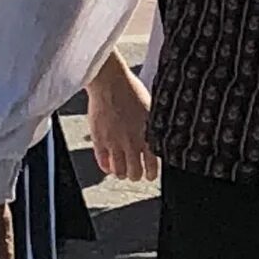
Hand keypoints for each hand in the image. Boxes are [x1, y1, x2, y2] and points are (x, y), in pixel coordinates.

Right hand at [84, 56, 156, 181]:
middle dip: (136, 175)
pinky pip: (102, 162)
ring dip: (121, 173)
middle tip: (136, 173)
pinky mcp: (99, 140)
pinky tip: (109, 165)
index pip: (152, 165)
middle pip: (134, 173)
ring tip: (122, 170)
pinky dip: (106, 167)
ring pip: (118, 171)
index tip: (150, 176)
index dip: (151, 174)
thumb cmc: (132, 90)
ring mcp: (114, 142)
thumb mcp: (151, 109)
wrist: (110, 82)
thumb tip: (159, 140)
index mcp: (147, 135)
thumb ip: (154, 127)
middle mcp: (131, 142)